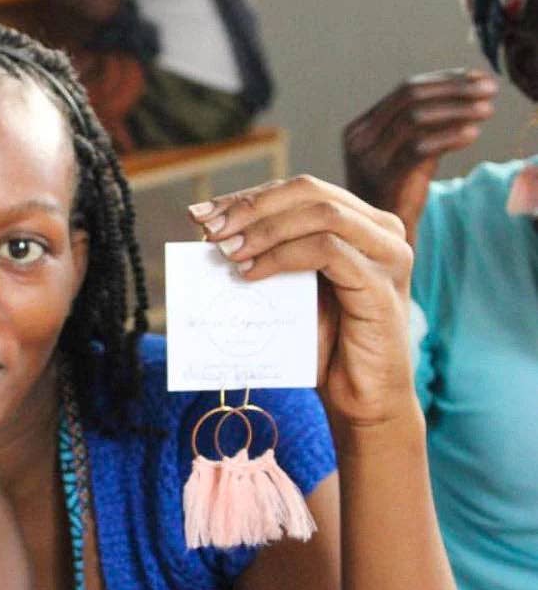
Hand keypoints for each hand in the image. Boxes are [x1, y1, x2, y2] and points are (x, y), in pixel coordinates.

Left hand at [190, 176, 414, 426]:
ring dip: (264, 229)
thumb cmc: (323, 345)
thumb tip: (216, 235)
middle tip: (209, 229)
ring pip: (320, 214)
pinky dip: (282, 256)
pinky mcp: (381, 284)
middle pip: (308, 191)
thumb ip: (268, 257)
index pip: (298, 191)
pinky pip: (326, 250)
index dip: (248, 197)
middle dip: (251, 206)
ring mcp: (388, 254)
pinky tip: (251, 273)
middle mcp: (380, 229)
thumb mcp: (289, 291)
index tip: (201, 214)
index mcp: (359, 223)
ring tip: (226, 252)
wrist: (360, 398)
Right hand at [343, 68, 496, 243]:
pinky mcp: (383, 179)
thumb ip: (427, 125)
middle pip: (409, 98)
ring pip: (415, 119)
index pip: (404, 90)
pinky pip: (419, 148)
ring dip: (457, 110)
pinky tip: (473, 135)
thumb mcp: (407, 154)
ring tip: (488, 109)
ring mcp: (368, 160)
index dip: (445, 80)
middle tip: (490, 89)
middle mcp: (359, 141)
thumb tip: (468, 84)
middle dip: (454, 89)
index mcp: (359, 129)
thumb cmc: (397, 195)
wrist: (376, 242)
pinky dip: (449, 137)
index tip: (479, 77)